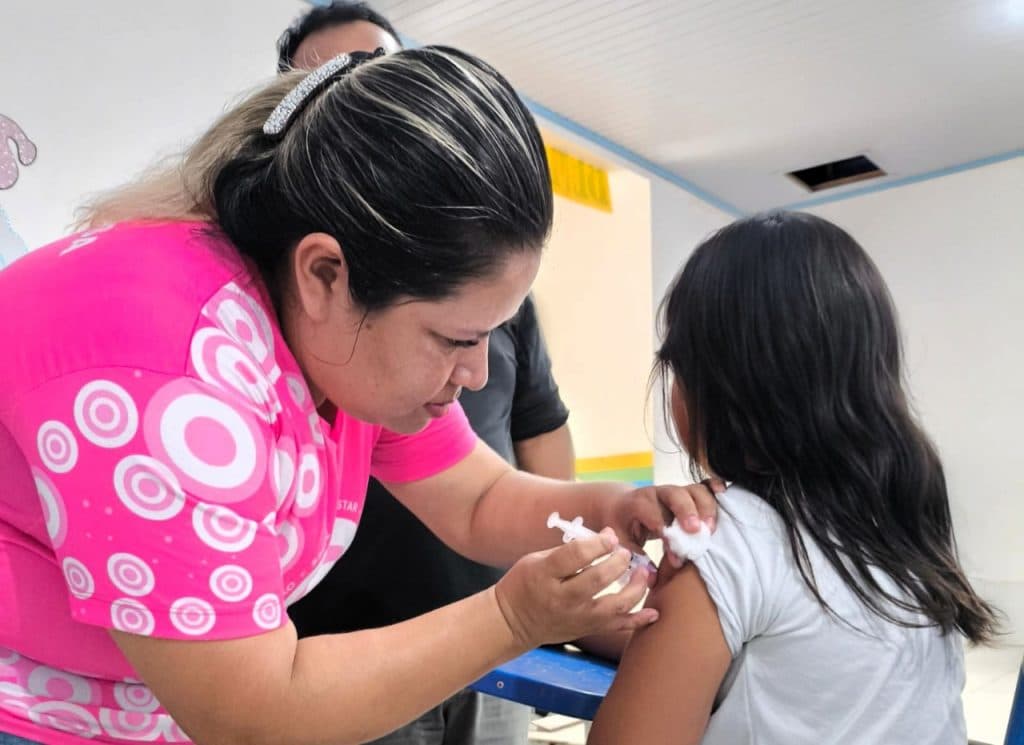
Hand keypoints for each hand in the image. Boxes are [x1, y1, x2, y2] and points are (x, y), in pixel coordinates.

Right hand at [493, 528, 657, 650]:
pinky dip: (639, 621)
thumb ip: (570, 549)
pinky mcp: (587, 630)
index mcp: (545, 574)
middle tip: (625, 552)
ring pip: (614, 605)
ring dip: (635, 588)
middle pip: (598, 579)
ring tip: (643, 573)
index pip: (576, 555)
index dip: (598, 543)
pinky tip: (654, 612)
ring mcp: (576, 617)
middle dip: (618, 561)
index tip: (610, 536)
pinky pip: (617, 627)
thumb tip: (608, 536)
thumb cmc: (526, 583)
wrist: (512, 622)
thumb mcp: (537, 559)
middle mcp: (562, 598)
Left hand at [601, 479, 724, 565]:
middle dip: (687, 512)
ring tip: (711, 528)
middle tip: (697, 532)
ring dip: (705, 507)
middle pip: (676, 495)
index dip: (668, 535)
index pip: (655, 516)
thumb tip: (652, 578)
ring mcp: (674, 491)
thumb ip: (635, 557)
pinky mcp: (687, 493)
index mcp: (638, 503)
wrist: (619, 504)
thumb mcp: (620, 540)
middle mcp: (657, 493)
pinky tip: (724, 494)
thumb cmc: (621, 525)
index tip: (677, 559)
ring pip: (694, 490)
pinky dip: (715, 488)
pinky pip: (704, 487)